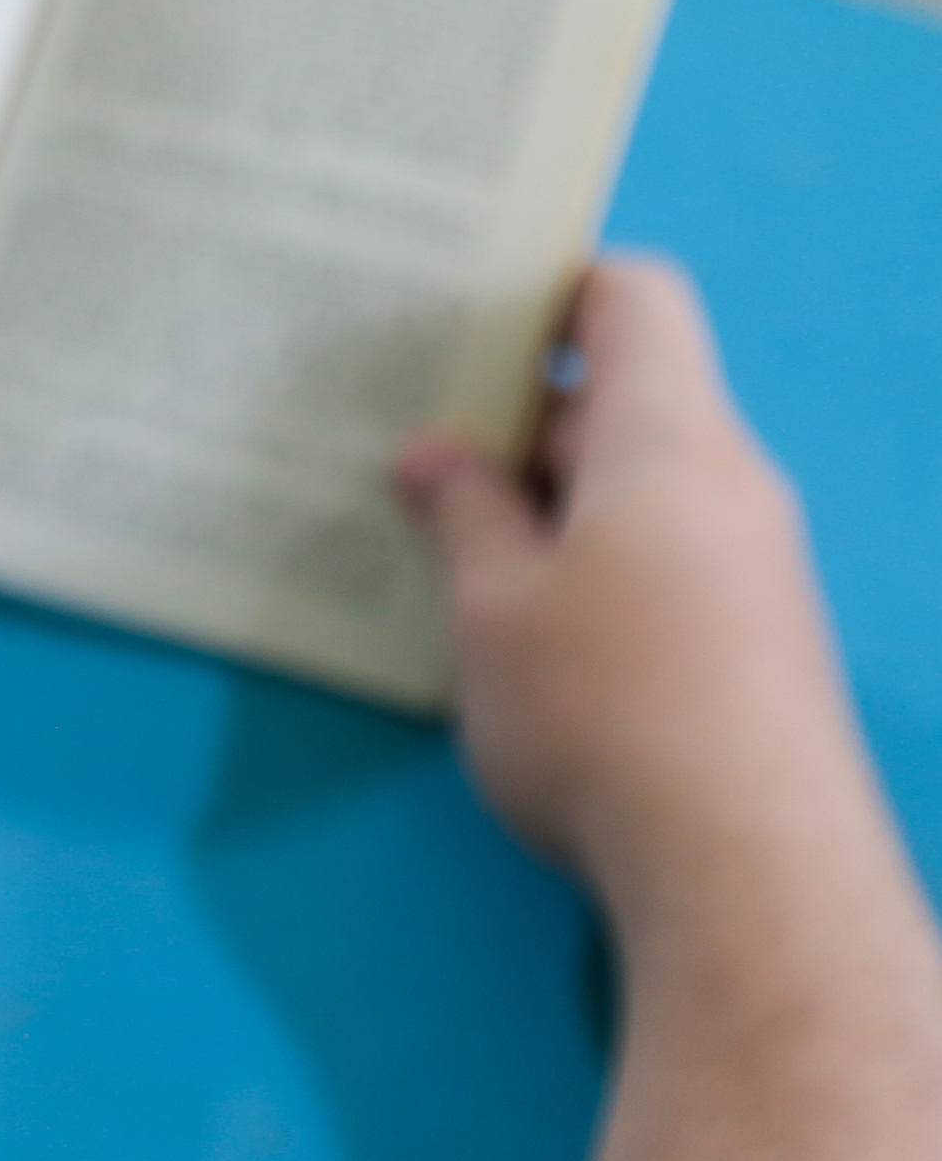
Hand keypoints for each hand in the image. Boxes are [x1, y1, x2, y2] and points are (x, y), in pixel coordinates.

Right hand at [395, 259, 878, 939]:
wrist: (750, 872)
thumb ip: (464, 516)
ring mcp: (753, 569)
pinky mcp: (754, 645)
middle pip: (625, 404)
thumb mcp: (492, 607)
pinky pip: (659, 562)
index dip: (550, 288)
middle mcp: (729, 486)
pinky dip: (582, 566)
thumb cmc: (606, 712)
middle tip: (405, 443)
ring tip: (436, 541)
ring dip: (542, 505)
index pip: (631, 303)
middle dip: (515, 420)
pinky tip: (508, 628)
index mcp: (669, 441)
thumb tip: (437, 459)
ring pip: (637, 492)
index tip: (461, 315)